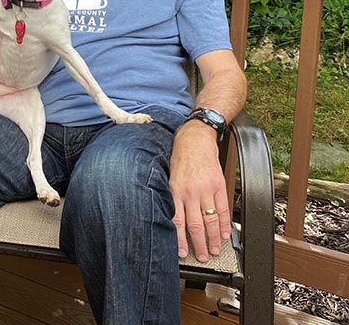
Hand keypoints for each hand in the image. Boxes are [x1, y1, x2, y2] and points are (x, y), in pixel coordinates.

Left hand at [169, 121, 230, 261]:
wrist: (194, 138)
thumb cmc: (180, 157)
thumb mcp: (170, 176)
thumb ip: (173, 197)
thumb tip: (173, 219)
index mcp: (175, 190)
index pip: (177, 220)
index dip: (179, 239)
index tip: (182, 252)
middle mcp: (190, 191)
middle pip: (195, 224)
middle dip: (198, 243)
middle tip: (200, 256)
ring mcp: (206, 189)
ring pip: (210, 220)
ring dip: (213, 238)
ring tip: (214, 250)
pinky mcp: (218, 185)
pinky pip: (222, 209)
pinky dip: (224, 224)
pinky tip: (224, 234)